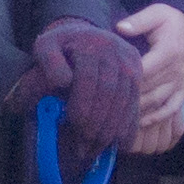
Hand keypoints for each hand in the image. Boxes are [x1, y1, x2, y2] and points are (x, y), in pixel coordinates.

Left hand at [22, 20, 132, 157]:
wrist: (83, 34)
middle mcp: (114, 49)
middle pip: (109, 92)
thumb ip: (48, 63)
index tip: (73, 127)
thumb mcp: (45, 47)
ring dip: (113, 129)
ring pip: (125, 100)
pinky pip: (136, 102)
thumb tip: (63, 82)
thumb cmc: (60, 47)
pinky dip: (129, 125)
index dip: (82, 106)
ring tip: (98, 149)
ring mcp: (130, 60)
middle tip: (85, 148)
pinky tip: (122, 144)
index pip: (87, 79)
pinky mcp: (138, 71)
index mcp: (88, 43)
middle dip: (97, 124)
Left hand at [116, 3, 183, 151]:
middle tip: (108, 105)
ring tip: (120, 117)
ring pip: (158, 101)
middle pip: (150, 89)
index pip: (146, 70)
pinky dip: (158, 117)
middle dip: (130, 98)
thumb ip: (138, 21)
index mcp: (169, 51)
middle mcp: (177, 69)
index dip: (128, 79)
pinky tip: (142, 123)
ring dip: (140, 110)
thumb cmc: (171, 20)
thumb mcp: (156, 13)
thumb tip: (120, 27)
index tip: (109, 85)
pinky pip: (172, 107)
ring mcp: (182, 81)